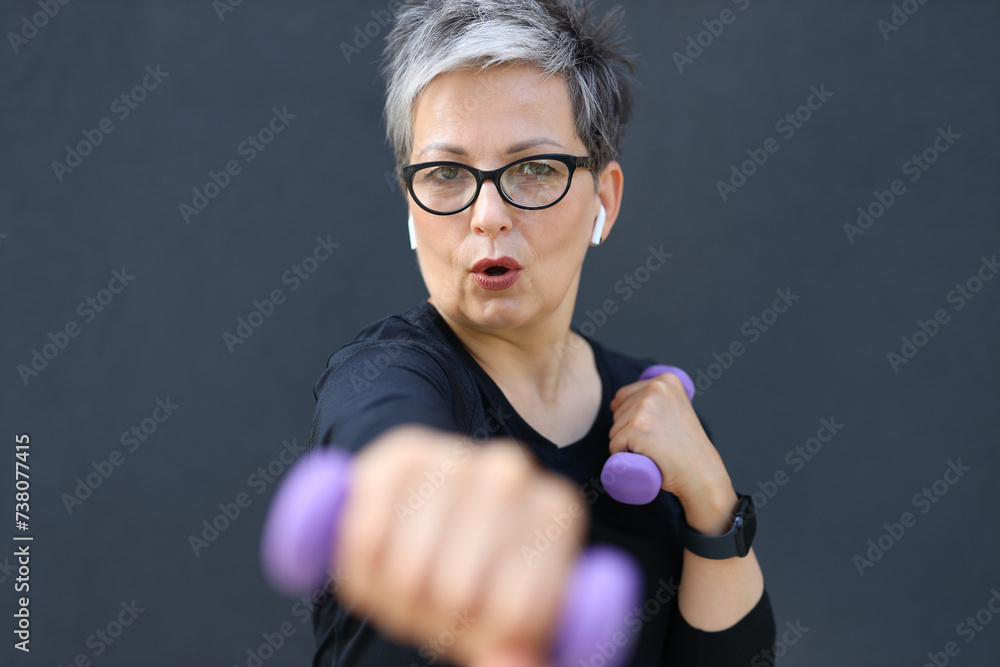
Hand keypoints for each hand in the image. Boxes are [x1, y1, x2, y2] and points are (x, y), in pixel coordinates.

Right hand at [334, 424, 584, 666]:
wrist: (437, 517)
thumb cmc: (481, 580)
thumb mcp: (511, 624)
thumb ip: (518, 652)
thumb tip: (507, 662)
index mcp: (556, 512)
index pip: (514, 614)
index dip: (485, 639)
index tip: (483, 627)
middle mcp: (511, 471)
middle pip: (456, 593)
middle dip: (436, 619)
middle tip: (438, 608)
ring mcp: (455, 455)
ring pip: (409, 570)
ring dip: (396, 598)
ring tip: (410, 587)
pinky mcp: (401, 452)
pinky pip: (367, 533)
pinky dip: (362, 564)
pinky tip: (377, 559)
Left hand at [608, 372, 736, 533]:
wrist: (702, 475)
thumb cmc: (687, 449)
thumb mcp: (675, 411)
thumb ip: (651, 399)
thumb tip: (613, 403)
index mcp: (666, 381)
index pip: (624, 396)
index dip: (631, 419)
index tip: (656, 431)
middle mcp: (655, 388)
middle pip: (617, 413)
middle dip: (629, 432)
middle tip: (658, 443)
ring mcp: (646, 408)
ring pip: (614, 430)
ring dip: (627, 445)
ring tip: (655, 450)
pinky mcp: (637, 428)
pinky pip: (614, 445)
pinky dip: (622, 457)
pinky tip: (645, 458)